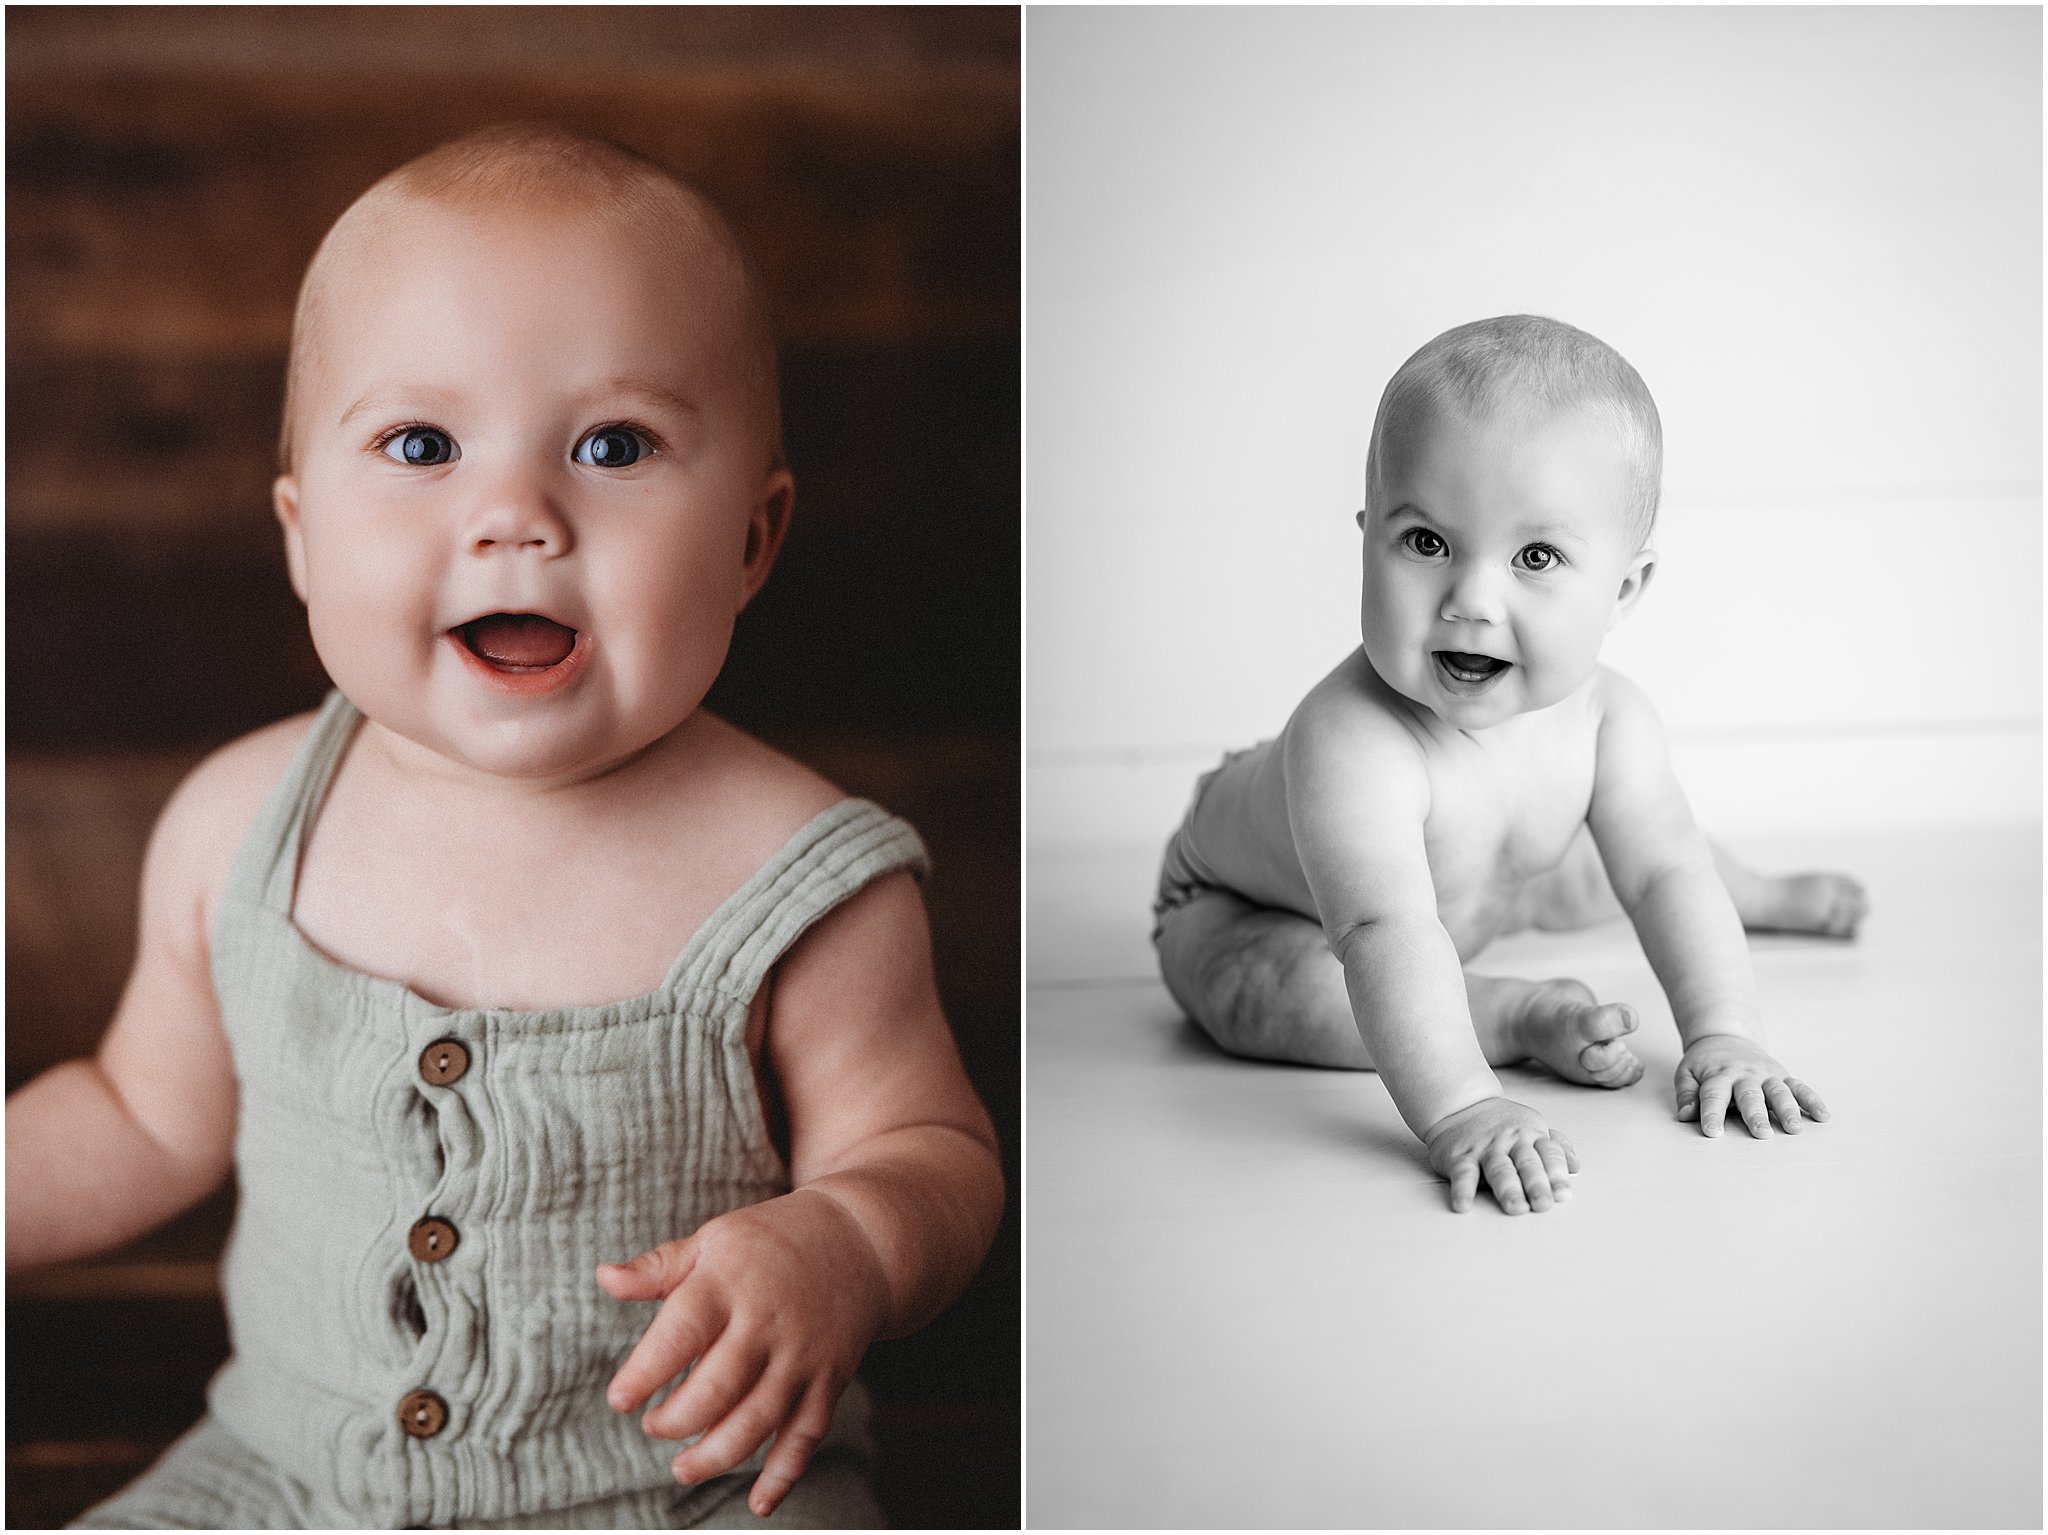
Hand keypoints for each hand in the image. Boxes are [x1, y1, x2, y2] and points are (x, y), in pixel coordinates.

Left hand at [597, 1189, 889, 1516]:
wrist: (860, 1238)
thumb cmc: (772, 1241)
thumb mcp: (715, 1238)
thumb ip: (659, 1268)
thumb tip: (604, 1278)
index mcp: (730, 1283)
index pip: (682, 1332)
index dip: (647, 1371)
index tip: (619, 1399)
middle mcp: (768, 1323)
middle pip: (719, 1387)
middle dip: (677, 1420)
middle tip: (653, 1427)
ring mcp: (802, 1355)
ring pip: (759, 1420)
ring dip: (717, 1455)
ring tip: (684, 1467)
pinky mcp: (829, 1379)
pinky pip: (807, 1435)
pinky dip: (785, 1473)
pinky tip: (759, 1502)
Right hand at [1423, 1096, 1577, 1214]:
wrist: (1459, 1103)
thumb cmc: (1501, 1124)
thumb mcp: (1532, 1127)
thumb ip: (1555, 1148)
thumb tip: (1575, 1167)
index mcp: (1531, 1134)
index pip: (1549, 1154)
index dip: (1557, 1174)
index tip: (1563, 1194)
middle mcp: (1510, 1140)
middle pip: (1527, 1163)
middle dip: (1536, 1184)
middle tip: (1544, 1204)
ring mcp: (1484, 1148)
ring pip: (1499, 1168)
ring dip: (1508, 1189)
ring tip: (1516, 1207)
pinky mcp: (1459, 1156)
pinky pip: (1462, 1173)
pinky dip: (1463, 1189)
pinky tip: (1464, 1205)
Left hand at [1674, 1033, 1828, 1137]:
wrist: (1724, 1036)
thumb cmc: (1705, 1063)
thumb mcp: (1688, 1073)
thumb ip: (1686, 1094)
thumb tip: (1685, 1115)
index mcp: (1718, 1075)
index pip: (1713, 1095)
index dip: (1711, 1114)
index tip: (1712, 1133)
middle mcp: (1744, 1074)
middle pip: (1750, 1095)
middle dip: (1756, 1115)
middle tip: (1762, 1134)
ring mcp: (1765, 1074)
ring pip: (1778, 1091)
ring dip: (1788, 1110)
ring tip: (1794, 1129)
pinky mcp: (1782, 1074)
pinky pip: (1799, 1086)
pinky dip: (1812, 1100)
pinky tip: (1823, 1116)